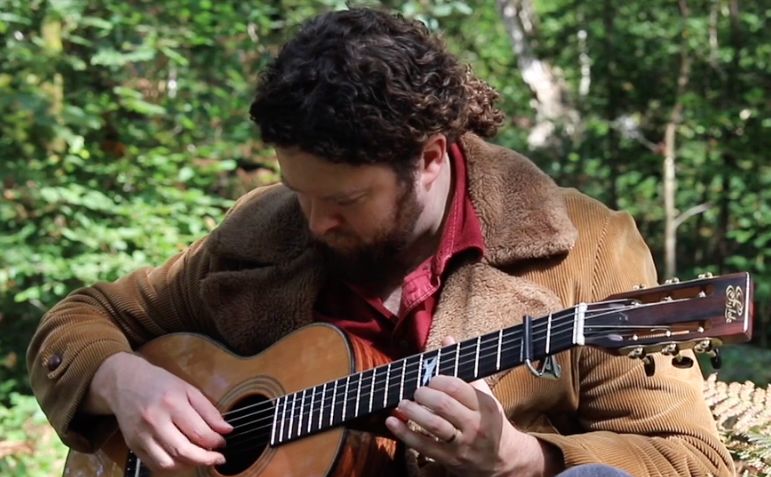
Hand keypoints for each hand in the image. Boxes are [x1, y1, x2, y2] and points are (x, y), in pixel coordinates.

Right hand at [87, 352, 231, 472]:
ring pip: (168, 463)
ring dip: (189, 465)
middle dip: (206, 459)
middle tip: (218, 458)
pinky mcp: (132, 445)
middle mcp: (155, 421)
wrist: (124, 381)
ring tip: (200, 458)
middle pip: (183, 451)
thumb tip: (226, 430)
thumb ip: (209, 410)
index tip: (223, 442)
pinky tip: (182, 459)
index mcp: (172, 402)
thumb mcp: (188, 389)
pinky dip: (171, 466)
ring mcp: (141, 435)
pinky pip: (154, 465)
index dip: (216, 442)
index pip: (199, 432)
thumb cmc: (160, 383)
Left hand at [384, 337, 555, 476]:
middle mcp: (474, 424)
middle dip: (423, 393)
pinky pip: (423, 446)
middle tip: (415, 390)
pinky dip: (404, 433)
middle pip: (443, 405)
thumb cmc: (490, 421)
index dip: (438, 379)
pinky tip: (392, 421)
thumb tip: (447, 340)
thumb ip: (464, 370)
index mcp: (483, 405)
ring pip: (433, 425)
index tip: (429, 377)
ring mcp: (462, 444)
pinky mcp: (449, 459)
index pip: (457, 387)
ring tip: (402, 402)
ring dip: (413, 411)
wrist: (504, 461)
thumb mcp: (484, 396)